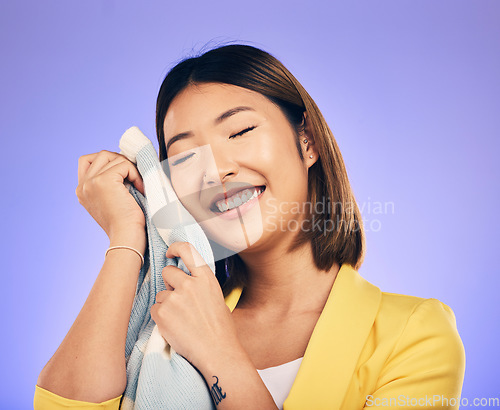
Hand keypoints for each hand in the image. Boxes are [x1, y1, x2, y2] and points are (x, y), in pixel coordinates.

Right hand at [75, 150, 145, 249]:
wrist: (127, 237)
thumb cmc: (126, 223)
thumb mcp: (111, 200)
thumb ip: (109, 182)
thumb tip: (123, 160)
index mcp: (82, 191)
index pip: (87, 161)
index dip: (108, 161)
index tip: (123, 174)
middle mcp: (83, 185)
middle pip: (102, 155)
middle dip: (121, 162)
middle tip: (134, 178)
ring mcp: (91, 182)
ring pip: (114, 158)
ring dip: (130, 168)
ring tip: (138, 185)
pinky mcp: (104, 181)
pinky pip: (124, 164)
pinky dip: (135, 173)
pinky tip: (140, 188)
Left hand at [150, 242, 239, 368]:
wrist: (217, 352)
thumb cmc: (220, 328)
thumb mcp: (215, 297)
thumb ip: (199, 284)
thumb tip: (182, 279)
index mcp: (206, 278)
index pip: (187, 250)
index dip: (175, 248)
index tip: (169, 253)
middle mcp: (190, 284)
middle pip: (167, 272)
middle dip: (169, 283)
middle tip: (179, 300)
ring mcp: (175, 298)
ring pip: (160, 294)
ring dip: (166, 304)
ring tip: (182, 320)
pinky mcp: (162, 313)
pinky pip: (155, 309)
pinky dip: (161, 318)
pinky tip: (175, 327)